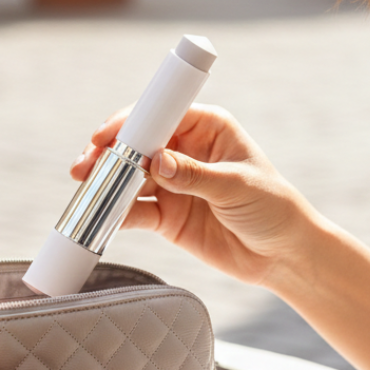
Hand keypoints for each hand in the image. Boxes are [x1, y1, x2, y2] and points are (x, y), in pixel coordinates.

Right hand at [70, 105, 321, 289]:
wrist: (284, 255)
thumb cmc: (273, 208)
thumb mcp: (237, 186)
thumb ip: (195, 175)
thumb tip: (157, 161)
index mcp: (207, 128)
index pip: (162, 114)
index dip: (132, 122)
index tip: (106, 134)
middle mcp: (185, 150)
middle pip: (137, 145)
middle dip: (109, 154)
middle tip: (85, 167)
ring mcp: (173, 183)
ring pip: (129, 177)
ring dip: (106, 184)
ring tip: (85, 191)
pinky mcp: (167, 215)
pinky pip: (134, 211)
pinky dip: (115, 214)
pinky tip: (100, 218)